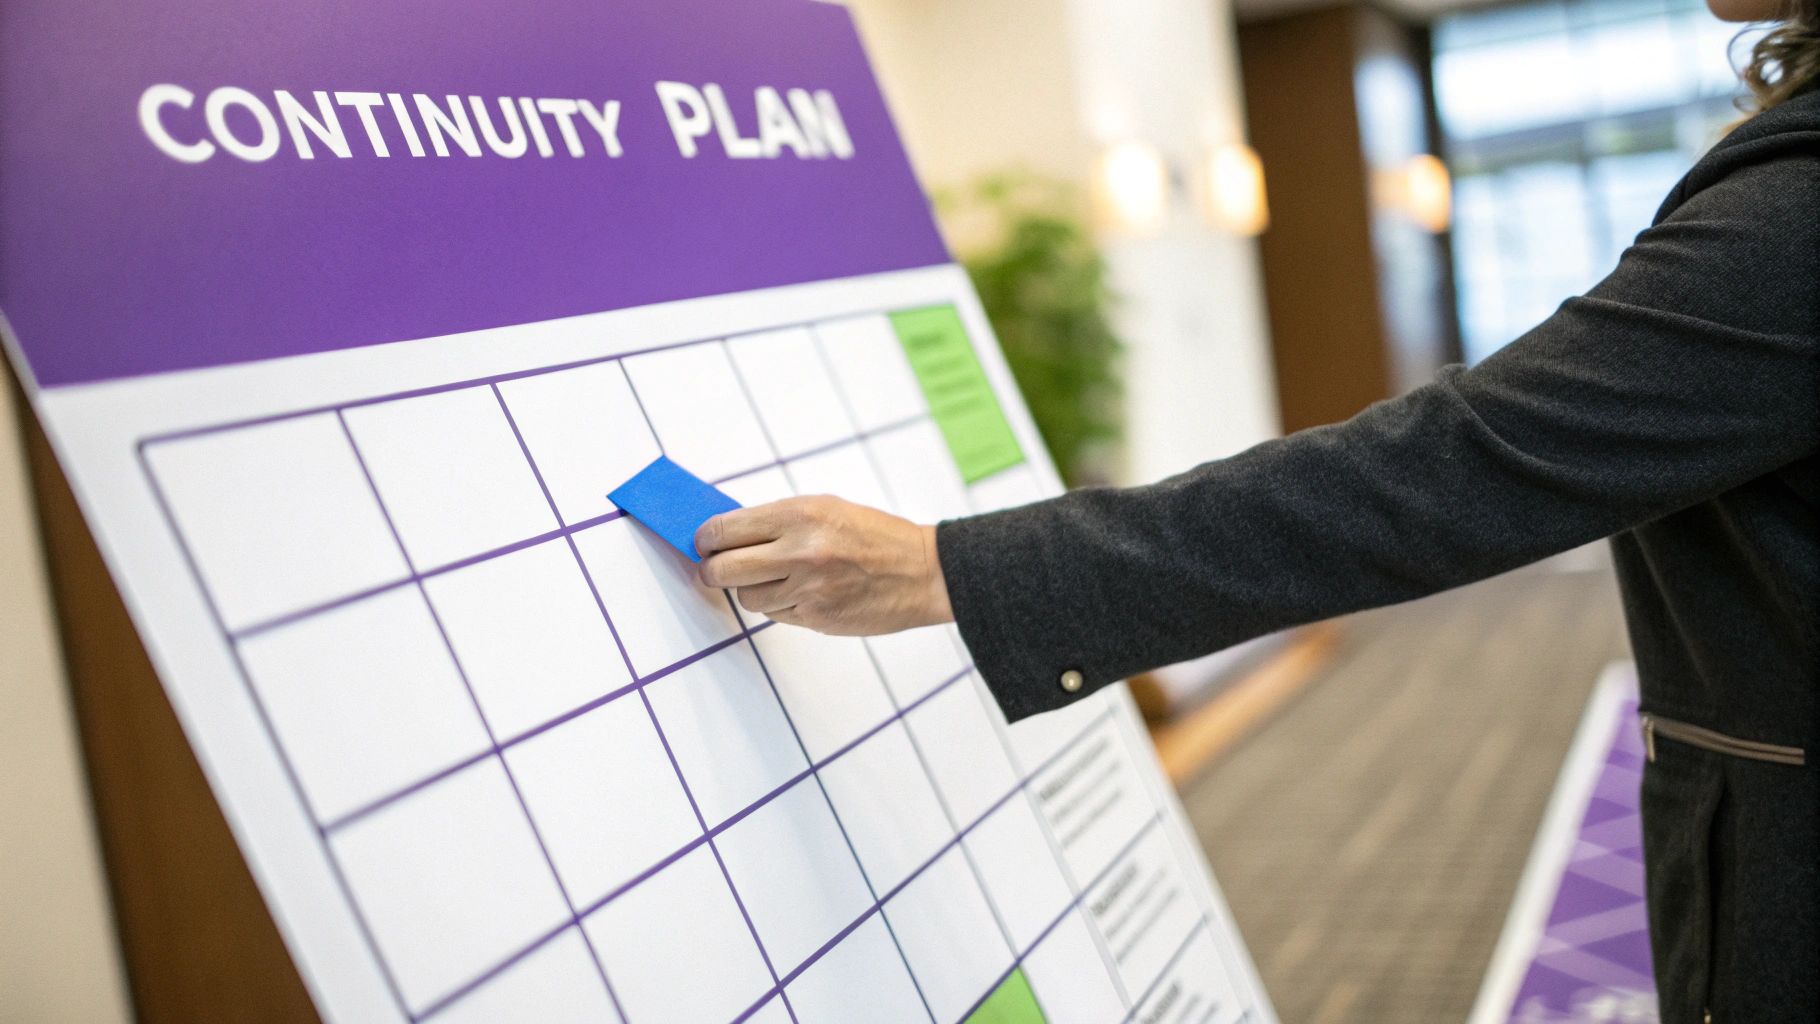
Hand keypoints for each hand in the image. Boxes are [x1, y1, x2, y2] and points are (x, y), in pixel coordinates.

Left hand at [695, 495, 953, 635]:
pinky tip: (803, 592)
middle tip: (714, 568)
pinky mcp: (816, 618)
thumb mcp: (825, 508)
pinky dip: (780, 605)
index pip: (724, 529)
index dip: (704, 539)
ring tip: (777, 578)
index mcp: (799, 514)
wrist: (923, 571)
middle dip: (711, 570)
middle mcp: (799, 551)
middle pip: (722, 569)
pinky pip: (775, 615)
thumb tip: (727, 533)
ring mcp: (807, 588)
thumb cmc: (875, 536)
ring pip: (747, 597)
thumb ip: (777, 520)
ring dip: (752, 590)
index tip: (702, 543)